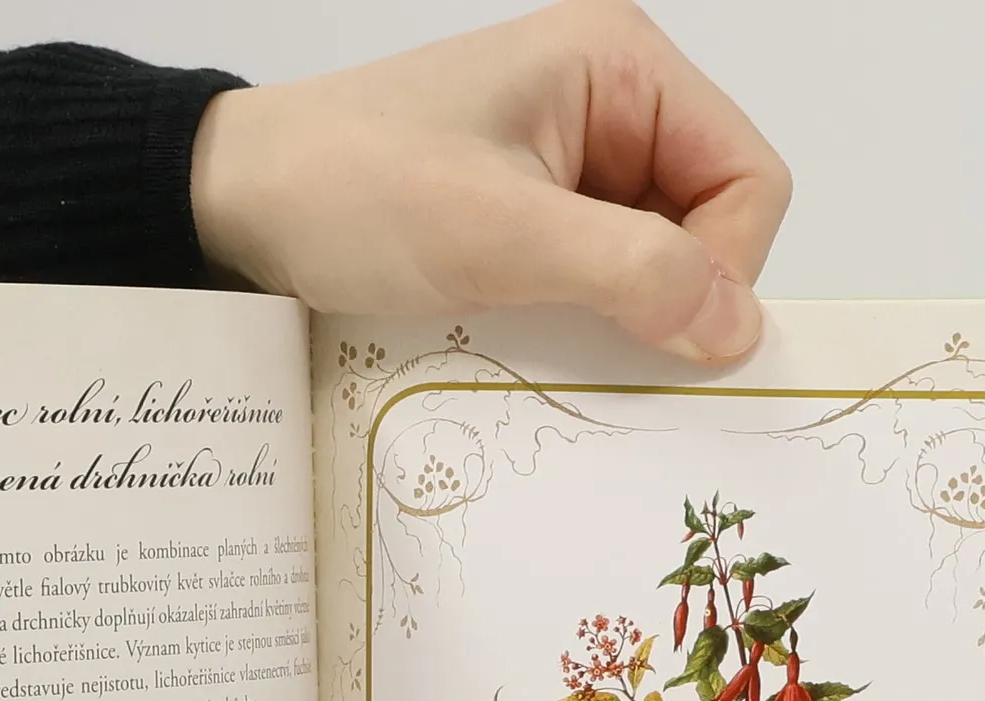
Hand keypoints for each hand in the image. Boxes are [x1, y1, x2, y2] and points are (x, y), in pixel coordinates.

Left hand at [191, 0, 790, 362]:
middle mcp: (611, 106)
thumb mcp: (502, 234)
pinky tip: (536, 340)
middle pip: (713, 222)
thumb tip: (741, 330)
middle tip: (604, 349)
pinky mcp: (533, 218)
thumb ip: (632, 272)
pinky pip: (600, 280)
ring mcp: (572, 165)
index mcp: (622, 67)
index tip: (664, 332)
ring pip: (658, 262)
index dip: (725, 265)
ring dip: (625, 317)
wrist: (236, 206)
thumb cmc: (353, 192)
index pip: (749, 177)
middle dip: (675, 295)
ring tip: (555, 342)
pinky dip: (585, 321)